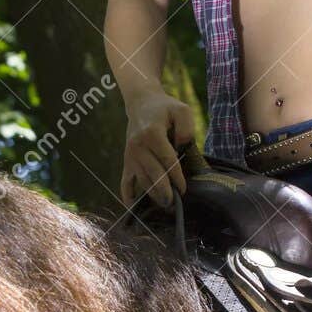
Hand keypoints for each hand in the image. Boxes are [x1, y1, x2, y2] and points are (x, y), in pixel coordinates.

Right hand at [120, 90, 195, 209]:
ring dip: (152, 195)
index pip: (167, 160)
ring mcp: (130, 155)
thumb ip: (186, 128)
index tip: (183, 190)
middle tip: (174, 205)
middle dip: (165, 191)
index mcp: (152, 133)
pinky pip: (125, 182)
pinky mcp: (127, 162)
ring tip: (165, 205)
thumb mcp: (182, 110)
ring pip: (142, 180)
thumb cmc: (165, 109)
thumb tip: (182, 147)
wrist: (142, 104)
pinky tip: (133, 207)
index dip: (176, 177)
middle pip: (153, 174)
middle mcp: (138, 146)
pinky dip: (128, 196)